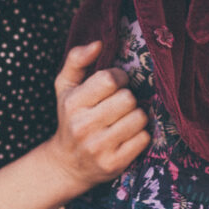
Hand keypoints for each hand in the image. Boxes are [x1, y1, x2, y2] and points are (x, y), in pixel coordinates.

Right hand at [46, 42, 149, 188]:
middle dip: (128, 99)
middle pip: (128, 99)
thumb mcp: (65, 87)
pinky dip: (140, 135)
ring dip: (136, 117)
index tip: (116, 84)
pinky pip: (143, 139)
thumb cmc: (70, 118)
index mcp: (72, 103)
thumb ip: (77, 59)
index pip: (110, 80)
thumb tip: (98, 43)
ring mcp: (98, 147)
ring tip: (124, 120)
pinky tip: (127, 136)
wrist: (67, 165)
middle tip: (119, 105)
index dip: (119, 78)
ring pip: (138, 118)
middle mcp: (83, 126)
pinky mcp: (114, 164)